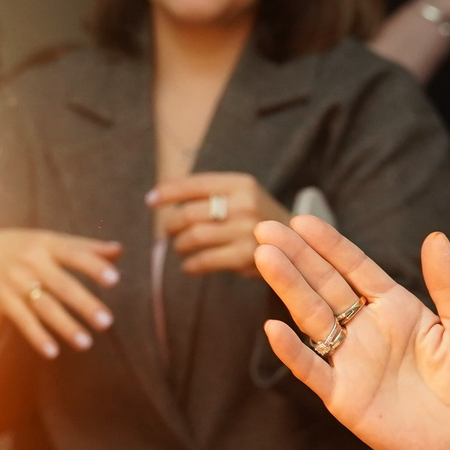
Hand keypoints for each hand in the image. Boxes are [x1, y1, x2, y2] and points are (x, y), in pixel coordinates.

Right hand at [0, 228, 121, 357]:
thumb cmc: (26, 248)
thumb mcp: (52, 241)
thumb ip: (86, 248)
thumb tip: (119, 251)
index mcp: (48, 245)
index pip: (74, 254)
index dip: (94, 266)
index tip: (114, 280)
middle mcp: (33, 263)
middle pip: (62, 285)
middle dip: (84, 304)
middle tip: (106, 322)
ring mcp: (17, 282)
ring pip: (44, 306)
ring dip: (65, 325)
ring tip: (86, 344)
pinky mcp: (4, 300)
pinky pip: (22, 320)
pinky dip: (36, 336)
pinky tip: (52, 352)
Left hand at [149, 172, 289, 279]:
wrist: (299, 245)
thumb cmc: (260, 219)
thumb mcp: (243, 195)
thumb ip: (209, 191)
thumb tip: (162, 189)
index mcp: (241, 184)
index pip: (194, 184)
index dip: (168, 192)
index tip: (150, 200)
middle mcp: (245, 204)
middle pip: (189, 213)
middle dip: (171, 225)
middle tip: (168, 232)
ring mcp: (246, 231)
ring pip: (194, 237)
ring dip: (179, 245)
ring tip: (180, 248)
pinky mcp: (246, 257)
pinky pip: (204, 261)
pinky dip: (190, 265)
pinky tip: (188, 266)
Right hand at [256, 217, 449, 449]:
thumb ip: (448, 285)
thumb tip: (435, 237)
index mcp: (395, 308)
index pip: (355, 268)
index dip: (329, 245)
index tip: (302, 221)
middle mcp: (366, 329)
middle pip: (325, 285)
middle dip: (296, 257)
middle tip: (265, 230)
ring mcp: (350, 361)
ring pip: (312, 317)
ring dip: (289, 289)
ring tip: (265, 259)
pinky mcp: (342, 396)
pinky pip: (313, 369)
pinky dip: (293, 350)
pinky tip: (274, 327)